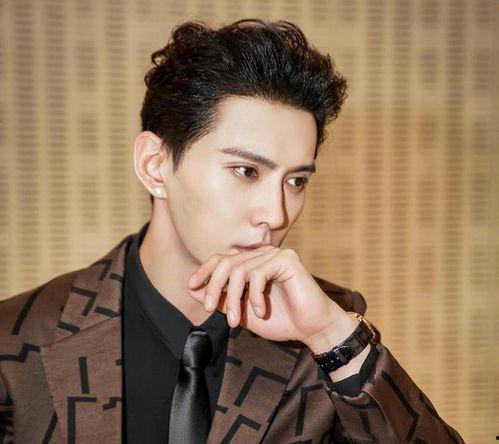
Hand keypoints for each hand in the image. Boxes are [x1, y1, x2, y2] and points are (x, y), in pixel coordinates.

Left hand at [186, 245, 348, 345]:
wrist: (311, 329)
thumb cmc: (279, 320)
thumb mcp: (241, 311)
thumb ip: (221, 299)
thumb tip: (193, 288)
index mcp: (251, 262)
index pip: (221, 259)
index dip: (204, 271)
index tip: (191, 287)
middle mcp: (262, 254)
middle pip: (226, 262)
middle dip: (214, 286)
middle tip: (210, 309)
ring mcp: (275, 254)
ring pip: (240, 270)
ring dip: (235, 299)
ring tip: (237, 321)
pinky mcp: (287, 259)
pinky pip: (258, 274)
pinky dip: (255, 296)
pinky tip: (261, 311)